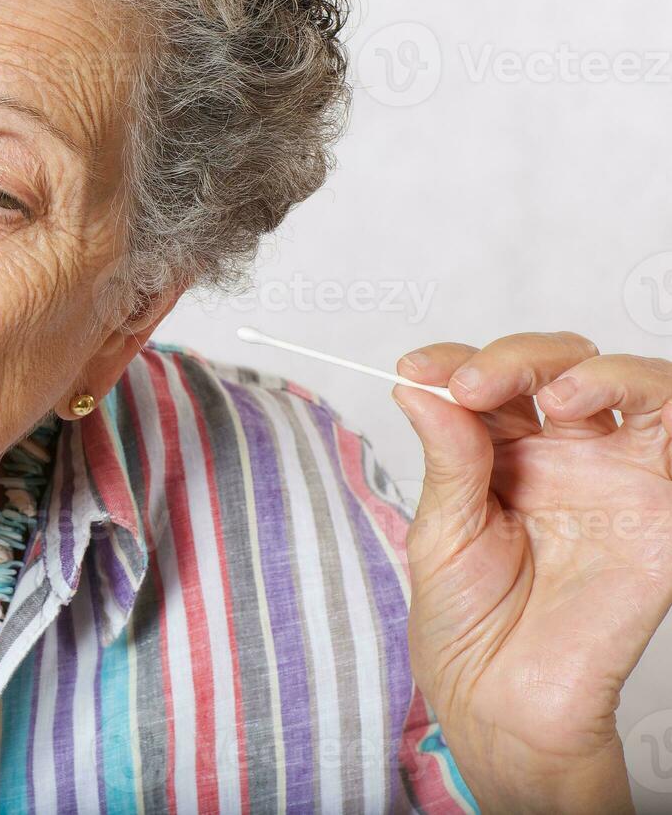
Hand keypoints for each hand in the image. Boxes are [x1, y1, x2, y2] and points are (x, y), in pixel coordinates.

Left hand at [392, 331, 671, 813]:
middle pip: (561, 368)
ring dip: (597, 371)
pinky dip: (657, 402)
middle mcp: (565, 456)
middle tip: (471, 385)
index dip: (455, 360)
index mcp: (503, 454)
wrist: (502, 702)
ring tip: (554, 393)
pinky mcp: (663, 515)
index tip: (414, 368)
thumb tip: (419, 387)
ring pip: (636, 387)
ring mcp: (618, 479)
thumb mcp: (441, 531)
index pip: (492, 381)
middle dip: (516, 359)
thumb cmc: (466, 624)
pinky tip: (592, 408)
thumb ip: (447, 458)